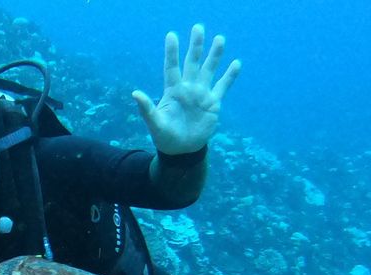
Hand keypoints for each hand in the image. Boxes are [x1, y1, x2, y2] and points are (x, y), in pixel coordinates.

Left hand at [131, 25, 240, 155]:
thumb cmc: (165, 137)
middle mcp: (188, 88)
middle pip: (192, 62)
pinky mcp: (213, 103)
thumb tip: (134, 93)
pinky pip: (223, 86)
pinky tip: (236, 63)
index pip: (172, 67)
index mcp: (172, 91)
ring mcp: (201, 94)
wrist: (182, 150)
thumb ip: (147, 108)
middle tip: (198, 27)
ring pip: (208, 70)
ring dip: (214, 55)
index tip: (171, 35)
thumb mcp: (154, 123)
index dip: (172, 52)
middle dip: (195, 46)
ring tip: (219, 39)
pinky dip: (230, 76)